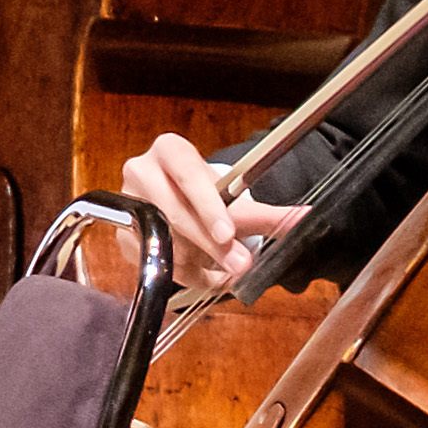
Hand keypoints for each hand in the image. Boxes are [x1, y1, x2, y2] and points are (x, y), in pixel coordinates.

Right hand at [118, 128, 303, 296]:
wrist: (177, 200)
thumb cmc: (205, 194)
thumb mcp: (235, 199)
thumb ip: (267, 213)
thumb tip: (306, 218)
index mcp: (169, 151)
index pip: (187, 174)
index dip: (207, 205)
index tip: (229, 233)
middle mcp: (141, 171)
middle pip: (173, 211)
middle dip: (209, 243)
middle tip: (239, 264)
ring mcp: (126, 204)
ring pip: (162, 239)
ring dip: (198, 261)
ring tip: (226, 272)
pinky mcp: (121, 234)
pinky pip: (153, 260)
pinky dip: (183, 273)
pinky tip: (207, 276)